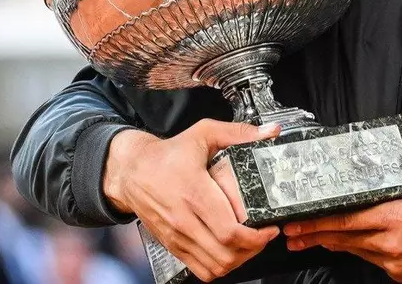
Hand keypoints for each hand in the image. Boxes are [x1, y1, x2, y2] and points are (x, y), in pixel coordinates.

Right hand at [103, 120, 281, 280]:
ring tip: (249, 244)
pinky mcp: (172, 245)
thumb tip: (269, 132)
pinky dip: (219, 266)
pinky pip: (200, 269)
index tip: (269, 228)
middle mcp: (184, 219)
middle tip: (263, 236)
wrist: (131, 171)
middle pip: (225, 253)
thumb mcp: (203, 133)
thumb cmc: (167, 155)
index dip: (256, 236)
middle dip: (252, 249)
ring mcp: (177, 236)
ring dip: (238, 260)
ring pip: (214, 266)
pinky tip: (228, 251)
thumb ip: (238, 132)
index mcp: (195, 193)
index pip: (229, 231)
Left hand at [283, 167, 401, 282]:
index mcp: (396, 215)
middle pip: (342, 236)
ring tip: (307, 239)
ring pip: (353, 249)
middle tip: (291, 231)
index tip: (300, 216)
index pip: (346, 217)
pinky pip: (371, 258)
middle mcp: (390, 240)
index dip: (319, 218)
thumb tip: (390, 159)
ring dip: (329, 242)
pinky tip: (346, 244)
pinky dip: (357, 249)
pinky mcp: (397, 272)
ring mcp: (392, 260)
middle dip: (313, 233)